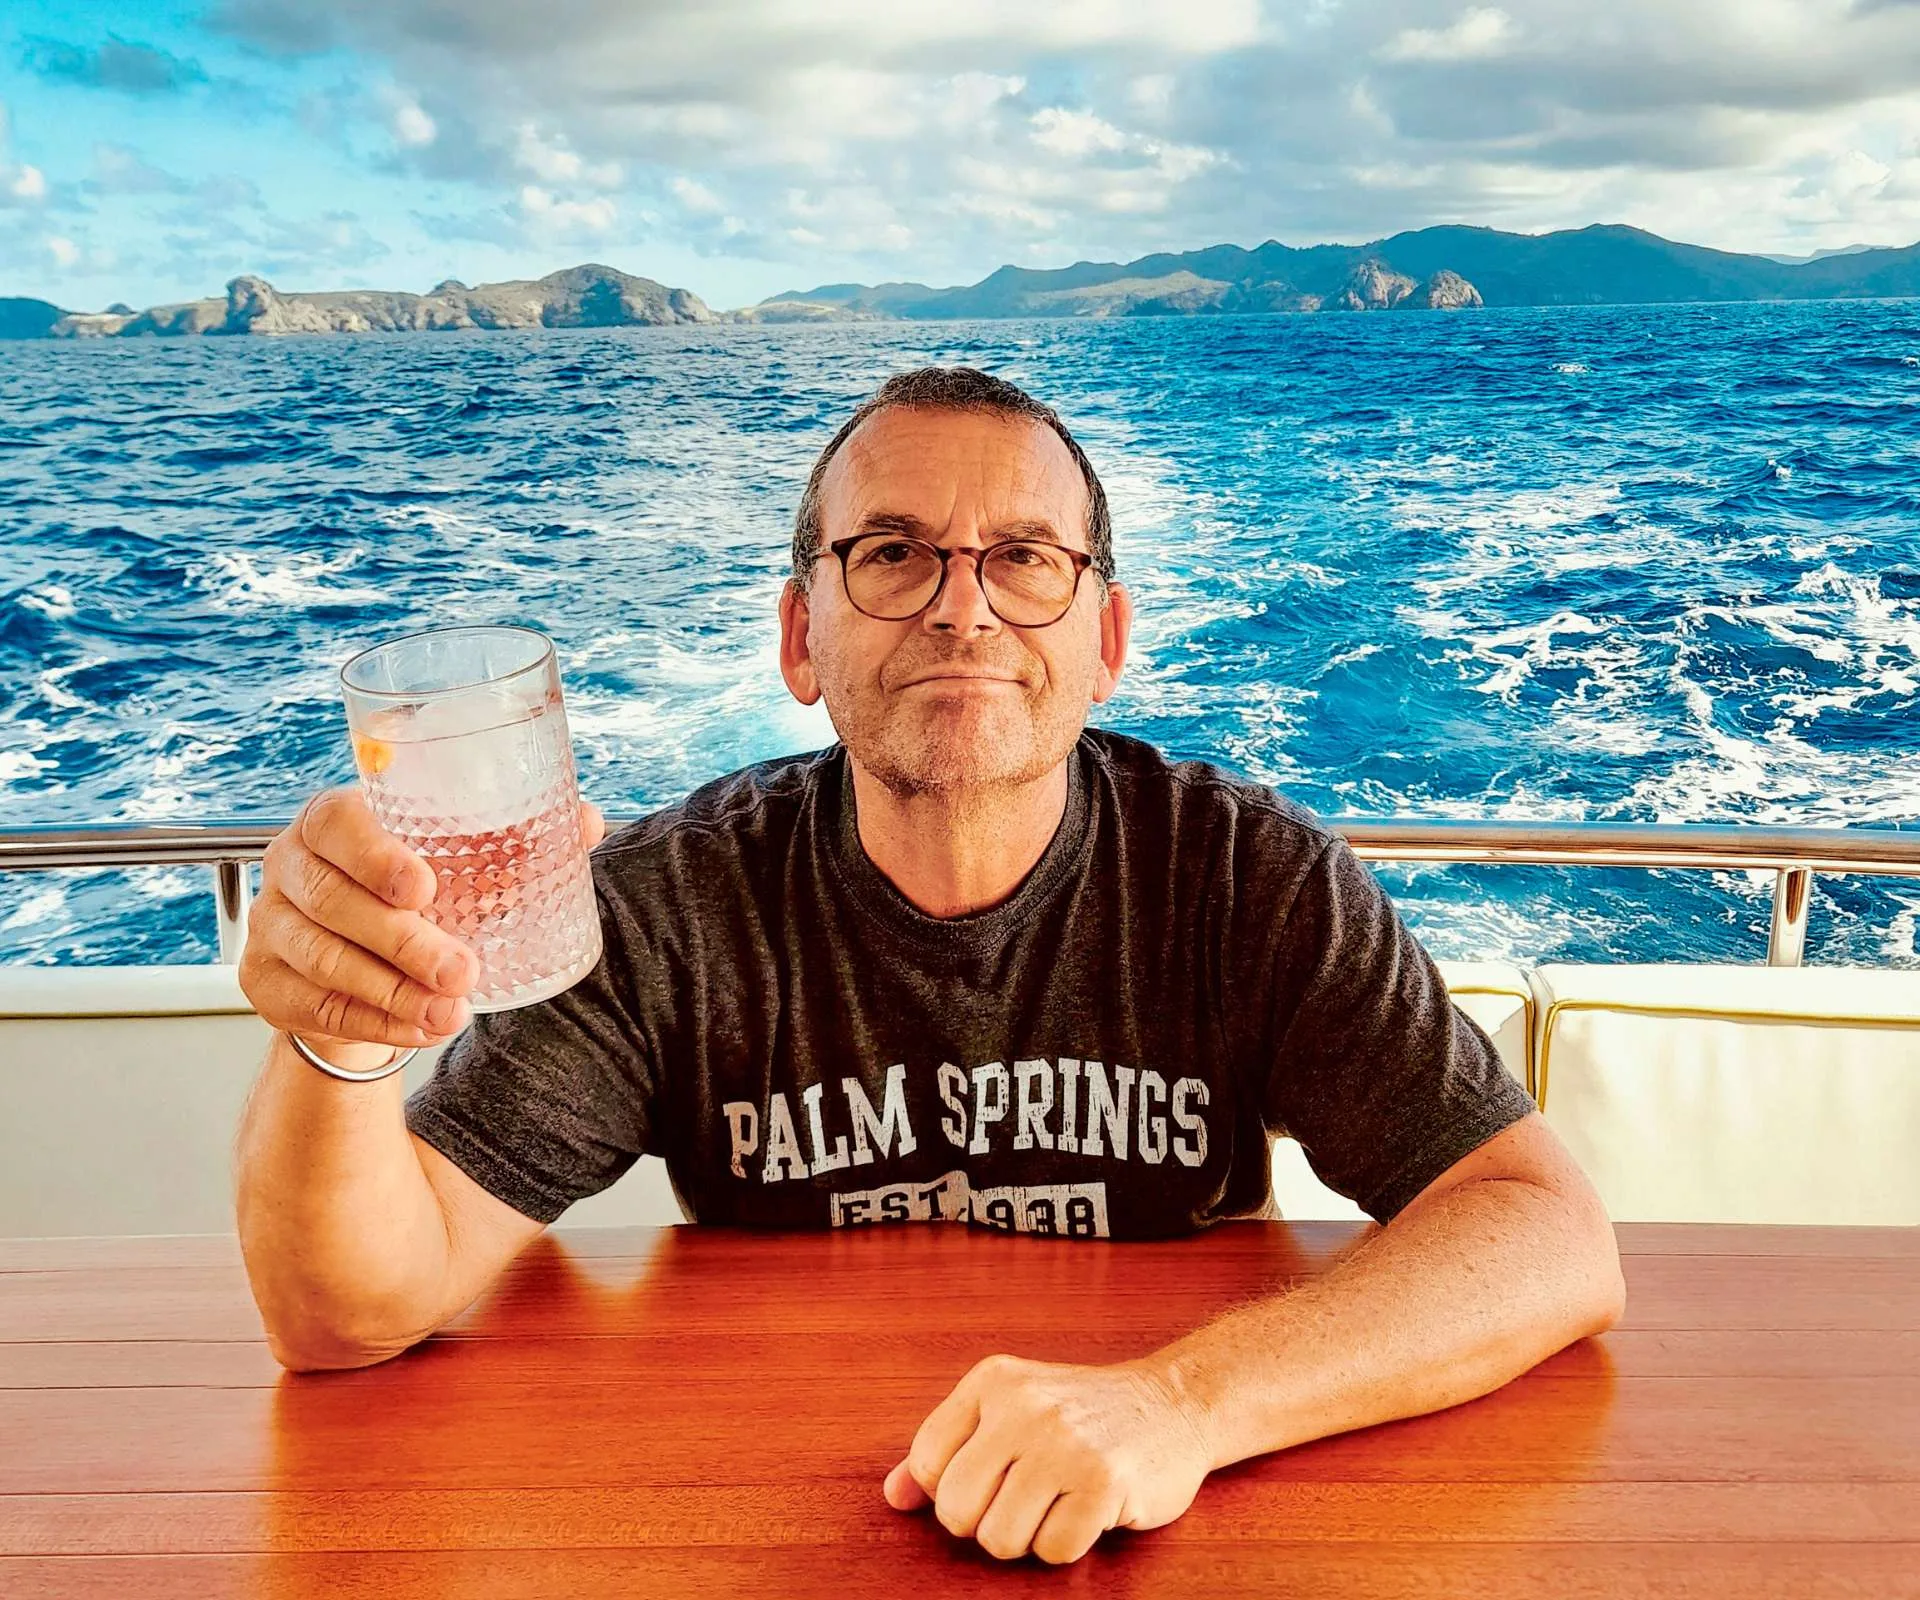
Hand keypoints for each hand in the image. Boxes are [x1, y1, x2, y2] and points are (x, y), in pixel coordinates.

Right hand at [240, 785, 605, 1053]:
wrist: (362, 959)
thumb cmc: (417, 894)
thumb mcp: (460, 862)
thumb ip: (514, 841)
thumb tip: (588, 822)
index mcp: (331, 821)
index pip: (337, 823)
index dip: (375, 854)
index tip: (426, 887)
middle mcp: (289, 866)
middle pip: (334, 902)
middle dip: (404, 942)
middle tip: (463, 970)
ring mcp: (270, 927)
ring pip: (325, 962)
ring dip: (393, 992)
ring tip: (451, 1012)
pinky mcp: (264, 983)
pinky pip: (318, 1009)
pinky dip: (375, 1024)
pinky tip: (420, 1030)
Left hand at [882, 1353, 1214, 1563]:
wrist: (1174, 1403)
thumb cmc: (1082, 1414)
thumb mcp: (1008, 1410)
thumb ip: (948, 1450)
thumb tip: (893, 1497)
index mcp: (992, 1382)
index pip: (926, 1463)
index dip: (952, 1490)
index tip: (991, 1479)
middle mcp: (1023, 1407)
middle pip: (957, 1510)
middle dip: (985, 1523)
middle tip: (1023, 1501)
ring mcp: (1064, 1443)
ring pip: (1000, 1538)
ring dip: (1029, 1537)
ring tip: (1057, 1501)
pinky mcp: (1103, 1482)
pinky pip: (1053, 1550)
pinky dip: (1068, 1544)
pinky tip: (1088, 1509)